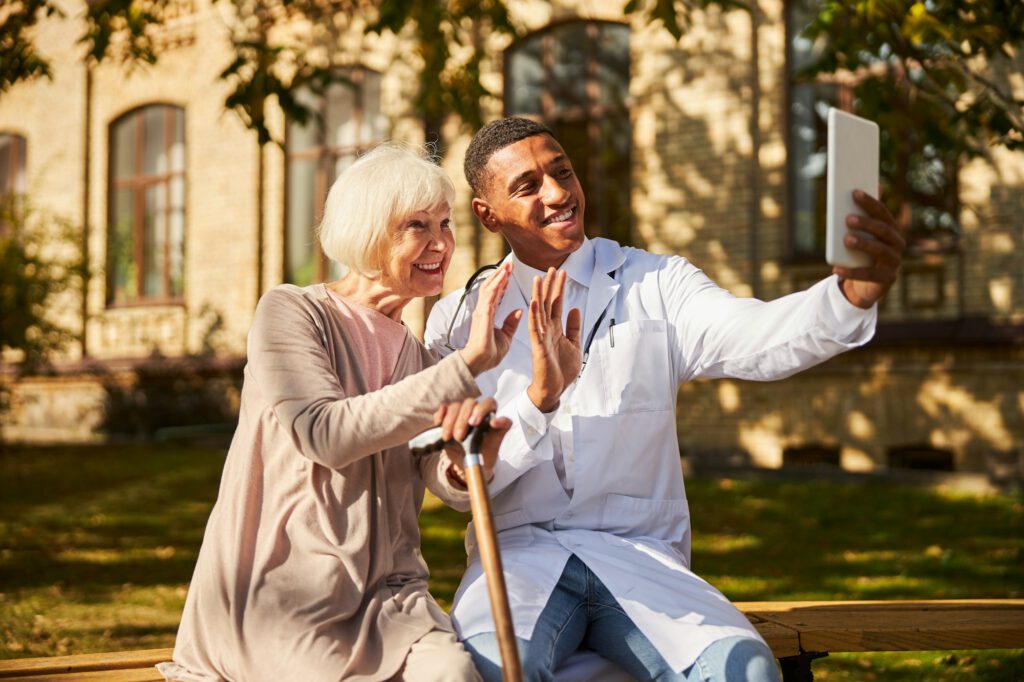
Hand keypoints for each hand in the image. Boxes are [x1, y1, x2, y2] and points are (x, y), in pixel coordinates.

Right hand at [433, 397, 509, 484]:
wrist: (473, 462)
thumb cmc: (487, 450)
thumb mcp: (497, 441)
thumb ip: (502, 428)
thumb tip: (497, 421)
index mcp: (489, 413)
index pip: (488, 402)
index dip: (482, 410)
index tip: (475, 423)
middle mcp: (475, 409)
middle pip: (469, 403)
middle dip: (462, 419)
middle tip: (459, 436)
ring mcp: (461, 413)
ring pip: (455, 406)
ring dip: (450, 421)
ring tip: (448, 437)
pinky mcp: (448, 418)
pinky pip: (443, 410)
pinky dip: (440, 415)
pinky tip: (438, 423)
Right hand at [459, 262, 522, 374]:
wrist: (479, 363)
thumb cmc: (489, 353)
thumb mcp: (506, 337)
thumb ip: (511, 323)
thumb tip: (519, 311)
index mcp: (488, 315)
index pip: (494, 294)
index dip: (501, 283)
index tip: (509, 274)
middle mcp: (483, 310)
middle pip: (491, 287)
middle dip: (500, 275)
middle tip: (509, 264)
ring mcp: (482, 311)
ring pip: (489, 288)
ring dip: (498, 276)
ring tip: (507, 266)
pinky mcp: (483, 315)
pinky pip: (490, 296)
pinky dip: (496, 285)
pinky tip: (503, 277)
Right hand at [527, 268, 581, 412]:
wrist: (554, 389)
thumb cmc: (561, 369)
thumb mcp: (574, 344)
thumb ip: (573, 327)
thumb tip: (574, 309)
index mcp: (555, 329)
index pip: (557, 304)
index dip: (560, 288)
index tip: (562, 272)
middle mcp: (547, 330)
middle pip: (548, 303)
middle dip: (550, 286)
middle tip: (552, 268)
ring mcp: (542, 337)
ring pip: (539, 312)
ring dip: (539, 295)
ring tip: (539, 278)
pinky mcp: (539, 346)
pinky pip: (535, 328)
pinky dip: (535, 315)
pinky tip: (535, 302)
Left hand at [833, 190, 906, 308]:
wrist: (866, 285)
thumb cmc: (862, 254)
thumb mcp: (861, 236)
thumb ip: (861, 217)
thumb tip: (856, 190)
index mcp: (892, 229)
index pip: (882, 212)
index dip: (869, 202)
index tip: (854, 192)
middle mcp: (897, 243)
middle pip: (883, 230)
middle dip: (866, 223)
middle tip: (848, 219)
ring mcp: (894, 262)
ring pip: (880, 250)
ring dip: (863, 244)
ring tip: (846, 240)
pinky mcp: (887, 279)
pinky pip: (869, 275)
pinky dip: (852, 272)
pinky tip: (837, 268)